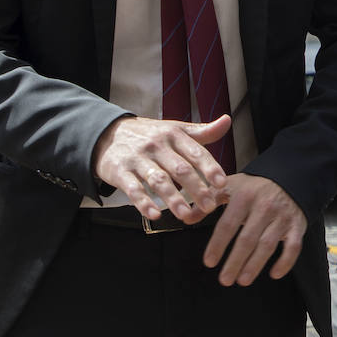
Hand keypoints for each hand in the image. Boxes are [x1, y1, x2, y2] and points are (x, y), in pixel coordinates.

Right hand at [92, 114, 230, 221]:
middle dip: (196, 188)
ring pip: (158, 180)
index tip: (222, 183)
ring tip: (186, 214)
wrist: (109, 134)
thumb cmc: (151, 135)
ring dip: (173, 198)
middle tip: (209, 206)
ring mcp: (138, 159)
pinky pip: (133, 189)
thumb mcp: (176, 129)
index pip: (196, 152)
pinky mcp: (120, 172)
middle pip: (180, 169)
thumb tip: (227, 121)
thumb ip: (202, 131)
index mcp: (174, 135)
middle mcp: (157, 146)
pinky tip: (155, 215)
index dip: (210, 167)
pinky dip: (144, 203)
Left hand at [202, 173, 306, 286]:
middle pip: (248, 238)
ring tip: (242, 280)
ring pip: (268, 244)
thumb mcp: (229, 186)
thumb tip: (186, 218)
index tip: (209, 262)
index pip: (228, 224)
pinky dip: (286, 262)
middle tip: (224, 280)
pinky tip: (274, 274)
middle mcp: (264, 206)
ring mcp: (282, 216)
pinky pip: (293, 246)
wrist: (289, 176)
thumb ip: (208, 202)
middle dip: (235, 261)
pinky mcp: (297, 225)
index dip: (218, 245)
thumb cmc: (254, 186)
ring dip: (254, 265)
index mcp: (245, 196)